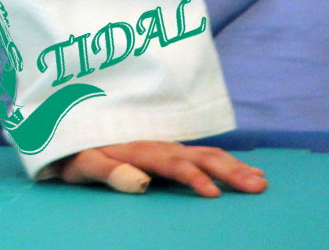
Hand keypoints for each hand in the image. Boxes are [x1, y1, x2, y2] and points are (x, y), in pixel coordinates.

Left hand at [59, 142, 267, 196]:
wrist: (66, 134)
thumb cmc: (74, 154)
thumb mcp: (81, 164)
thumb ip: (106, 171)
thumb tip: (140, 182)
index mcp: (138, 149)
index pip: (172, 164)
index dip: (193, 177)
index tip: (213, 194)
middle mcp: (156, 145)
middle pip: (198, 156)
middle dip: (229, 171)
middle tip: (258, 187)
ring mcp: (164, 147)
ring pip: (206, 154)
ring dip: (235, 166)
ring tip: (262, 181)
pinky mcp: (168, 152)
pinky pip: (203, 155)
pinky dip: (228, 161)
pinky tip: (248, 170)